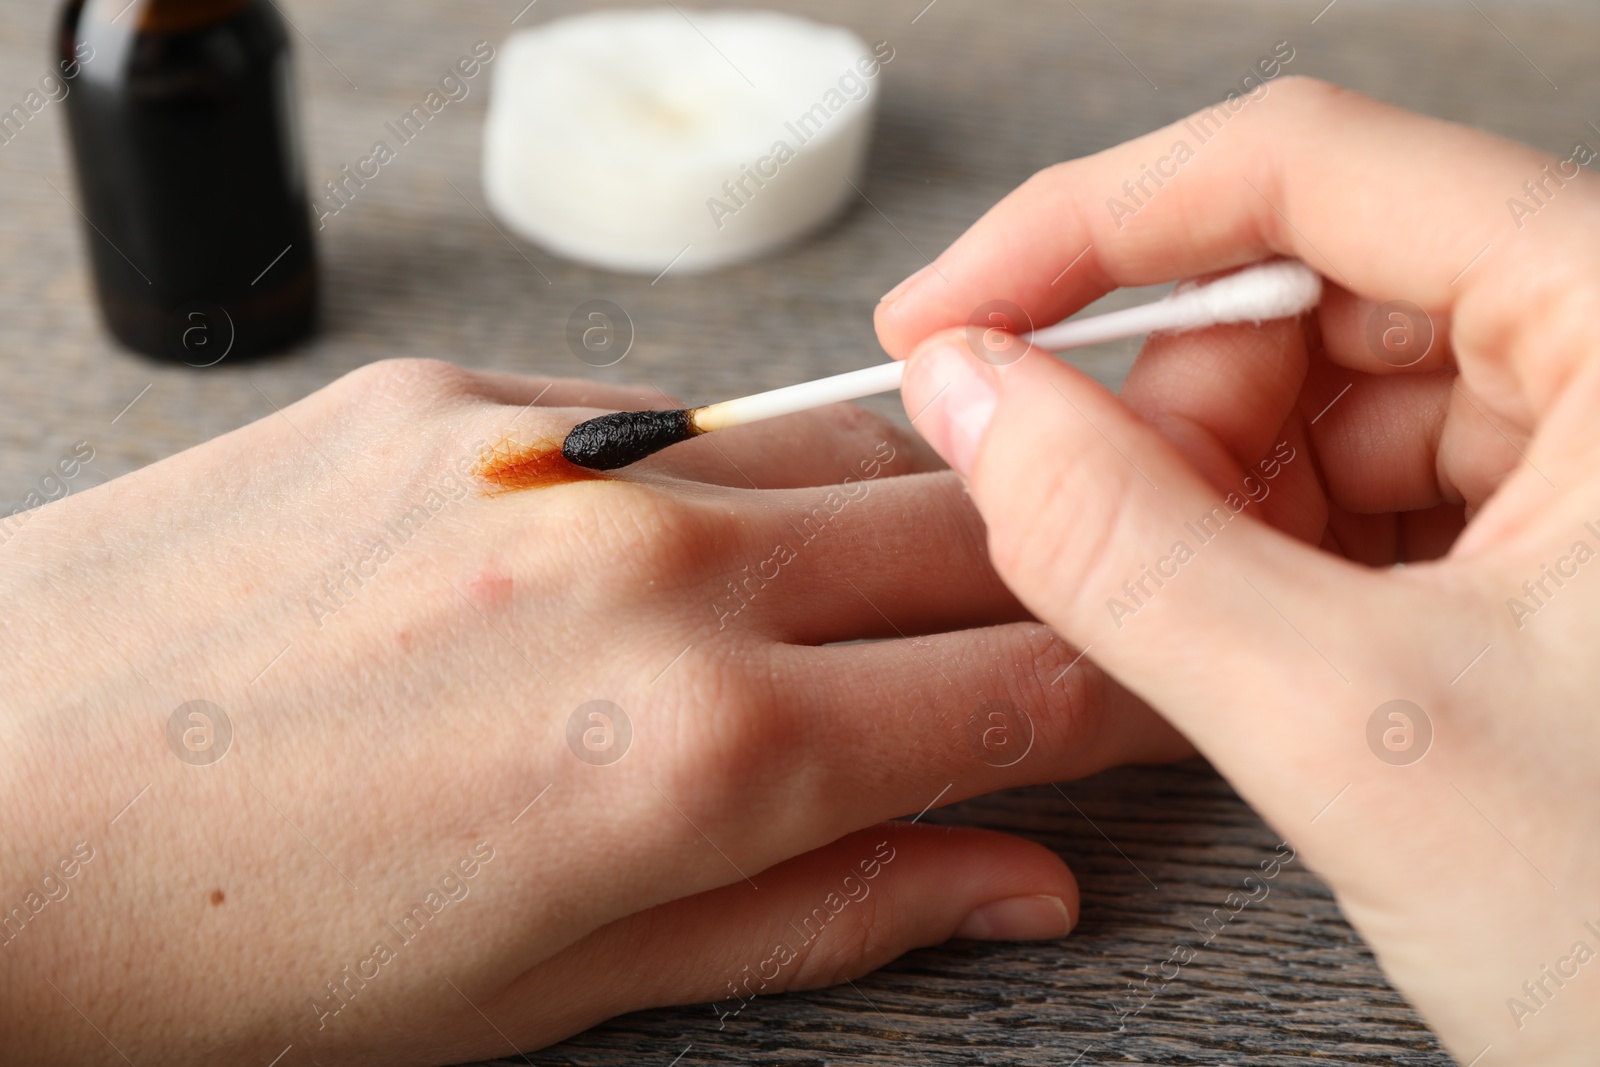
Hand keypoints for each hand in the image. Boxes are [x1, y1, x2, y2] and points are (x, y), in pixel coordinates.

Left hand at [0, 361, 1186, 1065]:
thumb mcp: (563, 987)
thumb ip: (822, 912)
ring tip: (871, 581)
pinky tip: (666, 543)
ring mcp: (551, 456)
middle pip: (957, 532)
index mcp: (701, 754)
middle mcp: (653, 570)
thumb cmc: (246, 948)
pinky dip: (719, 477)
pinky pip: (666, 418)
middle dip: (1043, 574)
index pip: (1019, 687)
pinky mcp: (454, 397)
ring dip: (889, 511)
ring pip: (829, 447)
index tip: (1160, 682)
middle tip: (1059, 610)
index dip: (1125, 686)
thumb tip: (1016, 882)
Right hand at [877, 77, 1599, 1063]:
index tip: (949, 313)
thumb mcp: (1363, 732)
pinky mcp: (1559, 535)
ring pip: (1323, 392)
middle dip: (1170, 411)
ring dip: (1213, 496)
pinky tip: (1260, 641)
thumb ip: (1125, 547)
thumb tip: (965, 395)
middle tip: (1103, 544)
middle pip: (1310, 285)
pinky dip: (1266, 551)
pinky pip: (1361, 483)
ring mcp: (1596, 445)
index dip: (1090, 227)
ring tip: (1210, 632)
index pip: (1305, 169)